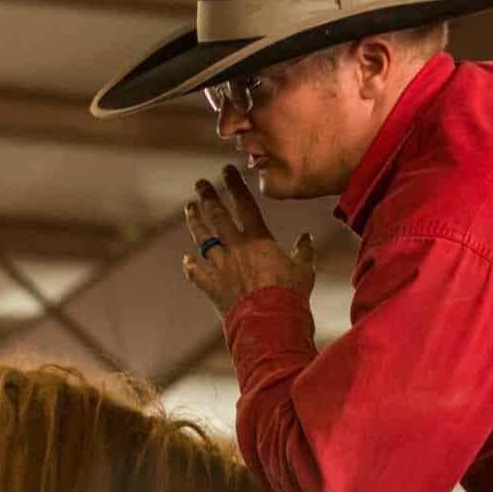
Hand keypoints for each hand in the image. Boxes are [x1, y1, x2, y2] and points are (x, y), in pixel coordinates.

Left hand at [181, 164, 313, 315]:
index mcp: (258, 240)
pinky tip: (186, 259)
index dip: (235, 185)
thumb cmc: (290, 294)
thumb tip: (306, 238)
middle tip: (201, 184)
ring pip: (202, 238)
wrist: (269, 320)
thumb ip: (304, 251)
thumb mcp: (304, 269)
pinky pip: (196, 272)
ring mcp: (220, 266)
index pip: (245, 204)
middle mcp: (235, 248)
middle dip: (208, 197)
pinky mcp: (211, 286)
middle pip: (218, 216)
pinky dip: (189, 265)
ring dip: (195, 221)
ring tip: (190, 208)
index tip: (226, 171)